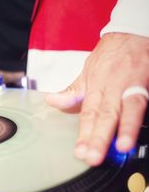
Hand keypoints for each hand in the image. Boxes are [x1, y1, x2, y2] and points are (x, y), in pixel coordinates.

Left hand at [46, 33, 148, 165]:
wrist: (131, 34)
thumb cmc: (109, 56)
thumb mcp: (87, 71)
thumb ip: (73, 91)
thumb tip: (52, 102)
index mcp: (97, 84)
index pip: (88, 113)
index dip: (84, 133)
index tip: (80, 152)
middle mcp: (114, 86)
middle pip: (106, 114)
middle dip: (100, 137)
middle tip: (92, 157)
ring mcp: (134, 85)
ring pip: (130, 108)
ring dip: (126, 128)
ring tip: (123, 147)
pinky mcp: (148, 84)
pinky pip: (146, 101)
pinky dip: (143, 117)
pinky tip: (139, 133)